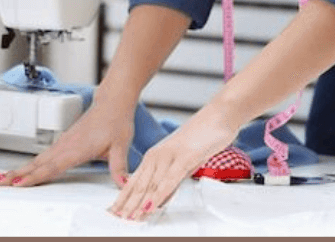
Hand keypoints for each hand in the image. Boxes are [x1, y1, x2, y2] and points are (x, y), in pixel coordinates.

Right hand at [0, 95, 134, 188]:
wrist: (114, 100)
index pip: (52, 167)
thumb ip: (119, 167)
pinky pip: (44, 154)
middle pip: (38, 163)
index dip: (34, 177)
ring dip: (20, 168)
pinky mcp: (66, 139)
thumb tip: (124, 184)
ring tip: (4, 178)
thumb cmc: (116, 120)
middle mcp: (67, 145)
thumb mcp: (121, 145)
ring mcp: (65, 141)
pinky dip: (32, 163)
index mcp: (77, 148)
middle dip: (17, 174)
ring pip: (39, 158)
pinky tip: (27, 168)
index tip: (18, 183)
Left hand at [109, 104, 238, 220]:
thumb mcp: (183, 162)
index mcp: (155, 155)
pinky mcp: (184, 157)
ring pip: (150, 184)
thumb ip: (171, 179)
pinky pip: (169, 180)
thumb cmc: (202, 135)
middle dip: (127, 204)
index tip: (115, 211)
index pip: (135, 180)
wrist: (219, 115)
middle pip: (138, 184)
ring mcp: (170, 156)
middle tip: (116, 218)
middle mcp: (158, 155)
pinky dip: (159, 195)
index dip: (124, 197)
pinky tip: (151, 206)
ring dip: (139, 203)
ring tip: (129, 218)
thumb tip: (162, 197)